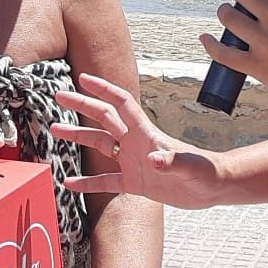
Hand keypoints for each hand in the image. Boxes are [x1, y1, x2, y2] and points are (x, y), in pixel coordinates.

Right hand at [53, 73, 223, 209]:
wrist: (212, 188)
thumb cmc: (204, 172)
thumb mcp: (189, 167)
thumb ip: (172, 161)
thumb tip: (154, 160)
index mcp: (146, 133)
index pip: (121, 104)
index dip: (104, 89)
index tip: (83, 78)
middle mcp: (135, 143)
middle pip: (104, 118)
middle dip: (82, 105)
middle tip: (59, 96)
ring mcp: (133, 162)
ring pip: (99, 145)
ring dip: (78, 136)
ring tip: (55, 129)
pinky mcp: (135, 183)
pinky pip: (105, 181)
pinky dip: (87, 182)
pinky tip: (69, 183)